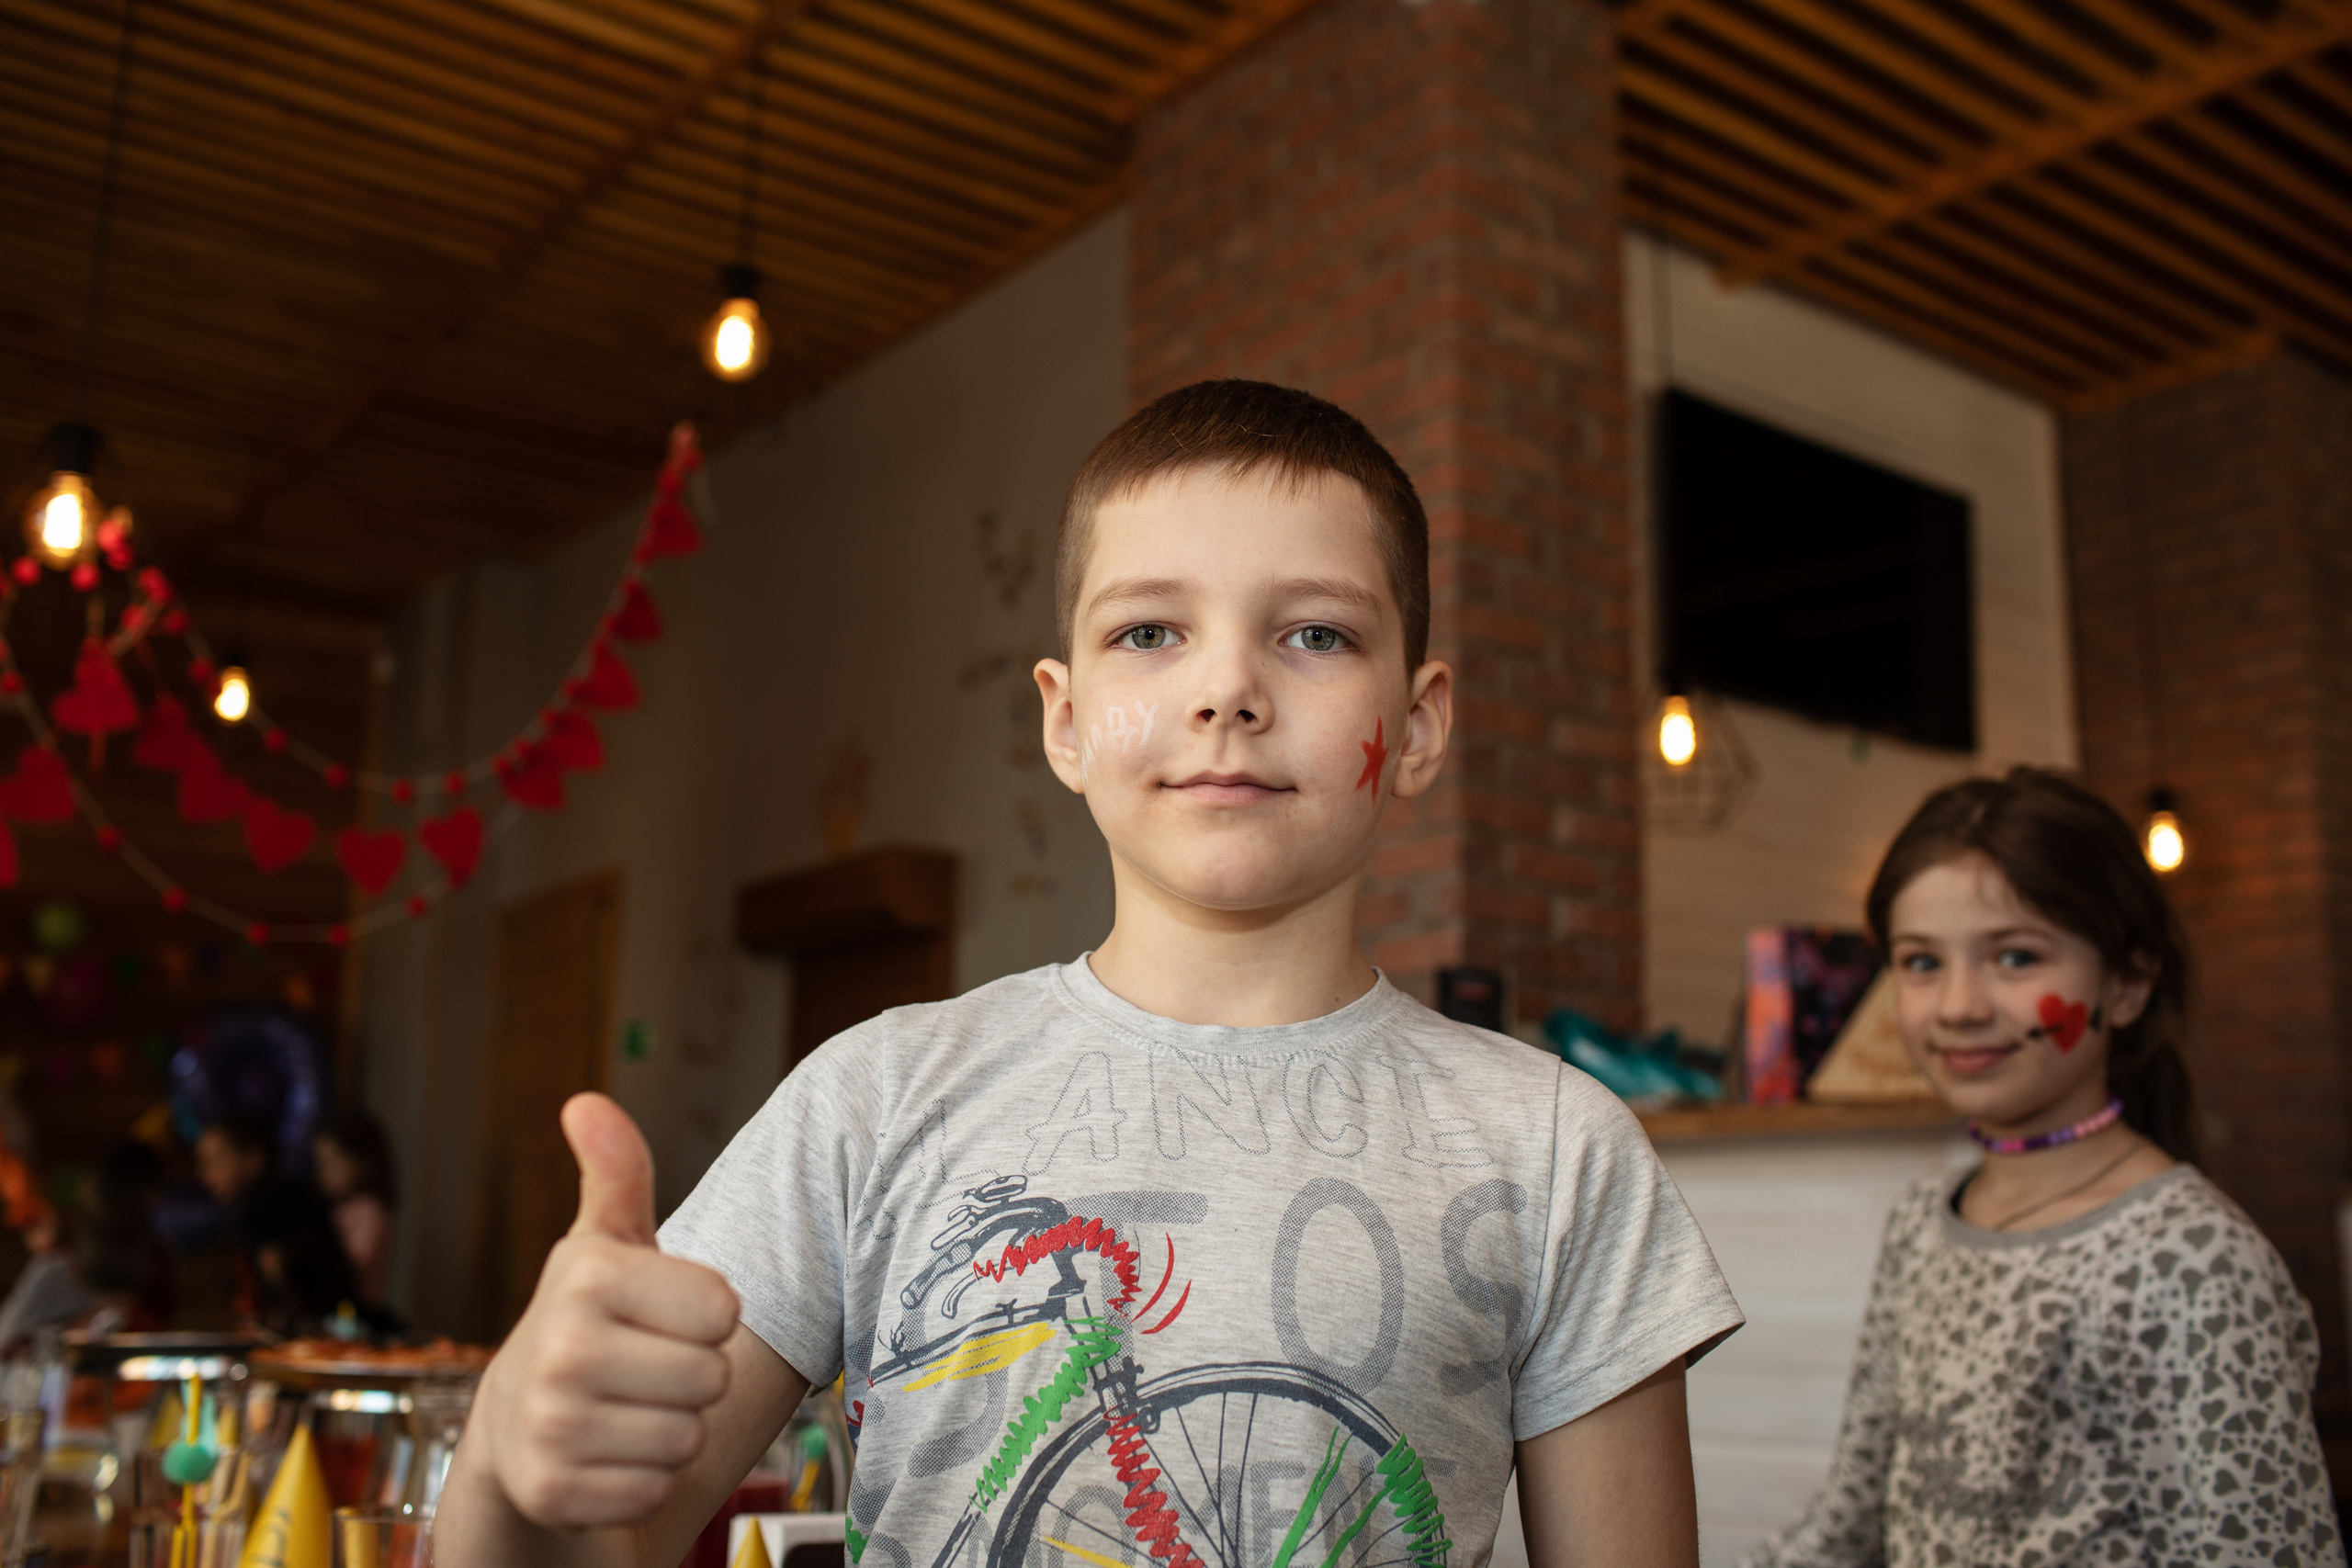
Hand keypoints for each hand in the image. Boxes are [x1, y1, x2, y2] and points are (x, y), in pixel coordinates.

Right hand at [475, 1093, 740, 1529]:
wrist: (516, 1423)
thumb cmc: (590, 1319)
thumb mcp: (606, 1241)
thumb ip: (616, 1172)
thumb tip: (586, 1103)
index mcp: (588, 1278)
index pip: (724, 1311)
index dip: (705, 1317)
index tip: (662, 1314)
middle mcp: (561, 1352)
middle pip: (712, 1380)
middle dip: (692, 1377)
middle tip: (644, 1366)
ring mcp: (551, 1428)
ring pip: (688, 1439)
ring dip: (670, 1429)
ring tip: (625, 1407)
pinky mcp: (554, 1494)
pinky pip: (656, 1490)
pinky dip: (642, 1479)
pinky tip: (606, 1453)